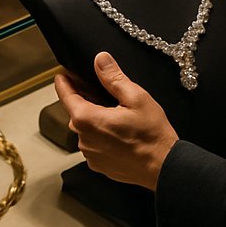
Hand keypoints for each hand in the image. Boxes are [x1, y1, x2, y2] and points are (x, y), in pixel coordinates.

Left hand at [54, 52, 178, 191]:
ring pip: (86, 129)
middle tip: (100, 90)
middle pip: (76, 113)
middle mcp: (83, 139)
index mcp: (87, 119)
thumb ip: (113, 77)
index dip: (64, 83)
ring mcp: (90, 155)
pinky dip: (101, 136)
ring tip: (116, 114)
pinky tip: (119, 132)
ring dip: (95, 120)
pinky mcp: (99, 165)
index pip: (66, 96)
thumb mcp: (135, 97)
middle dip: (85, 100)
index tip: (62, 75)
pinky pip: (94, 144)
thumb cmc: (151, 133)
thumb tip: (100, 60)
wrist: (163, 166)